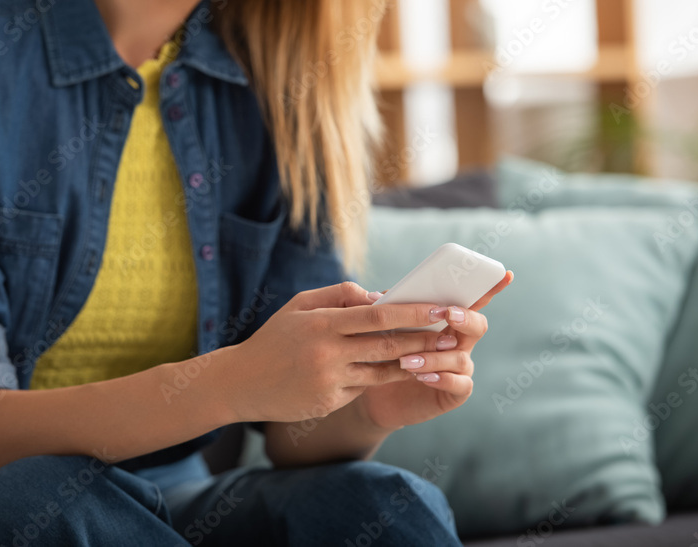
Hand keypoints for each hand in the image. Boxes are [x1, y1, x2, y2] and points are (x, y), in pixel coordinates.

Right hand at [227, 280, 506, 423]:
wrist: (241, 383)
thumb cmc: (275, 337)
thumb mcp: (300, 305)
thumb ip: (339, 295)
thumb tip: (379, 295)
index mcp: (321, 324)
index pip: (377, 316)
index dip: (413, 313)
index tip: (441, 308)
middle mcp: (327, 353)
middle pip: (387, 345)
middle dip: (426, 338)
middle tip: (456, 333)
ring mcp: (329, 381)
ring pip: (383, 371)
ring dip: (415, 362)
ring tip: (442, 354)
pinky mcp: (329, 403)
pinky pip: (363, 387)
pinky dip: (382, 377)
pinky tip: (404, 369)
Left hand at [353, 271, 513, 430]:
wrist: (374, 393)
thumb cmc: (383, 353)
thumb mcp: (383, 328)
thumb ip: (386, 309)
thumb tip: (377, 295)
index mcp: (446, 321)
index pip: (471, 300)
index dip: (490, 287)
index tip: (504, 274)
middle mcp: (458, 342)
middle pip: (478, 325)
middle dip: (465, 317)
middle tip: (447, 314)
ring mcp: (459, 368)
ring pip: (461, 358)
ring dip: (435, 356)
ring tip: (407, 360)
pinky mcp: (454, 393)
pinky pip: (460, 385)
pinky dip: (442, 379)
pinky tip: (422, 377)